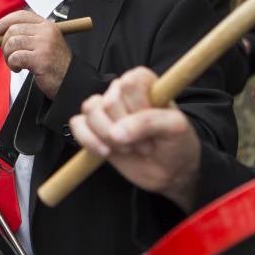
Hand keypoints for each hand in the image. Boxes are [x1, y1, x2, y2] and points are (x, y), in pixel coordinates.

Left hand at [0, 10, 72, 97]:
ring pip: (12, 43)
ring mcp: (44, 44)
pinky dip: (12, 64)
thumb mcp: (44, 43)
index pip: (20, 15)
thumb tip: (1, 33)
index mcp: (47, 25)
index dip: (4, 22)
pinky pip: (15, 57)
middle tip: (9, 55)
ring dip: (8, 56)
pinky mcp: (40, 58)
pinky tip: (19, 68)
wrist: (69, 80)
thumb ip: (27, 35)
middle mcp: (46, 32)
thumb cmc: (55, 64)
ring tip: (14, 64)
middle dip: (4, 44)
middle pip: (13, 29)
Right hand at [68, 67, 202, 210]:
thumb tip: (116, 132)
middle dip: (125, 129)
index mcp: (144, 83)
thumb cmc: (177, 144)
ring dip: (108, 136)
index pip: (128, 83)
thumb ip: (149, 122)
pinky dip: (88, 140)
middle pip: (108, 101)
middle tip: (144, 142)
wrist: (170, 171)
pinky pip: (77, 124)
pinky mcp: (92, 129)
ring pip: (90, 110)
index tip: (152, 123)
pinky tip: (105, 152)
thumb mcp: (176, 128)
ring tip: (128, 148)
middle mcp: (121, 92)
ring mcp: (105, 110)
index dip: (137, 107)